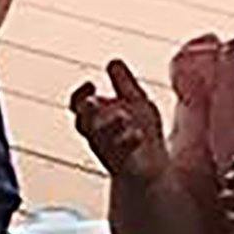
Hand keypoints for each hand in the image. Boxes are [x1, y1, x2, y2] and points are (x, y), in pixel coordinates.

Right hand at [71, 58, 167, 184]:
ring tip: (122, 115)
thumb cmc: (141, 135)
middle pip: (83, 122)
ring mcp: (110, 151)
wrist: (154, 171)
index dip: (80, 95)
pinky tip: (136, 135)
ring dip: (108, 125)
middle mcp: (98, 136)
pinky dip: (127, 143)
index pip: (78, 106)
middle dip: (86, 111)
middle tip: (92, 101)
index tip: (91, 84)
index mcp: (97, 119)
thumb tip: (113, 62)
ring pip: (100, 139)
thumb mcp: (136, 103)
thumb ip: (124, 84)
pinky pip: (121, 155)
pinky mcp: (124, 166)